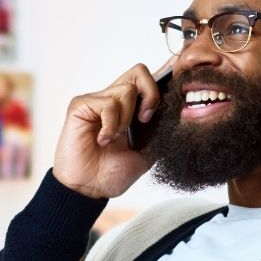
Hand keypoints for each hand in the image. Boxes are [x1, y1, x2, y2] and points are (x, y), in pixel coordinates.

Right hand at [53, 60, 171, 198]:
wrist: (89, 189)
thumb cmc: (112, 173)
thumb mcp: (146, 153)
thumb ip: (158, 132)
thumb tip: (179, 113)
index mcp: (129, 109)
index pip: (147, 80)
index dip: (164, 74)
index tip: (177, 81)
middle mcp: (113, 100)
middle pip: (139, 72)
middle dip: (151, 94)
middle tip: (144, 120)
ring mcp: (96, 101)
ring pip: (126, 90)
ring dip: (126, 119)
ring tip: (115, 138)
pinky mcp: (81, 106)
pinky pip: (107, 104)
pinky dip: (110, 125)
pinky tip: (102, 140)